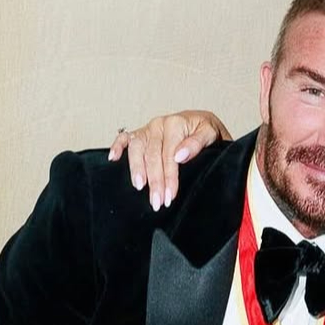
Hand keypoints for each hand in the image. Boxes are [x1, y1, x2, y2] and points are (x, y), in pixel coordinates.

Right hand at [109, 110, 231, 210]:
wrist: (203, 123)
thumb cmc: (206, 130)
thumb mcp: (211, 134)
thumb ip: (197, 143)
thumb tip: (180, 155)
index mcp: (176, 124)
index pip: (169, 155)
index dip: (169, 177)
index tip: (170, 195)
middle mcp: (159, 125)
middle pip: (152, 155)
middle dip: (154, 181)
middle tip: (156, 201)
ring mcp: (148, 129)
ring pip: (137, 149)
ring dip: (137, 170)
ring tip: (139, 187)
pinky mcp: (141, 133)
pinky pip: (125, 138)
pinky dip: (117, 146)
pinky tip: (113, 159)